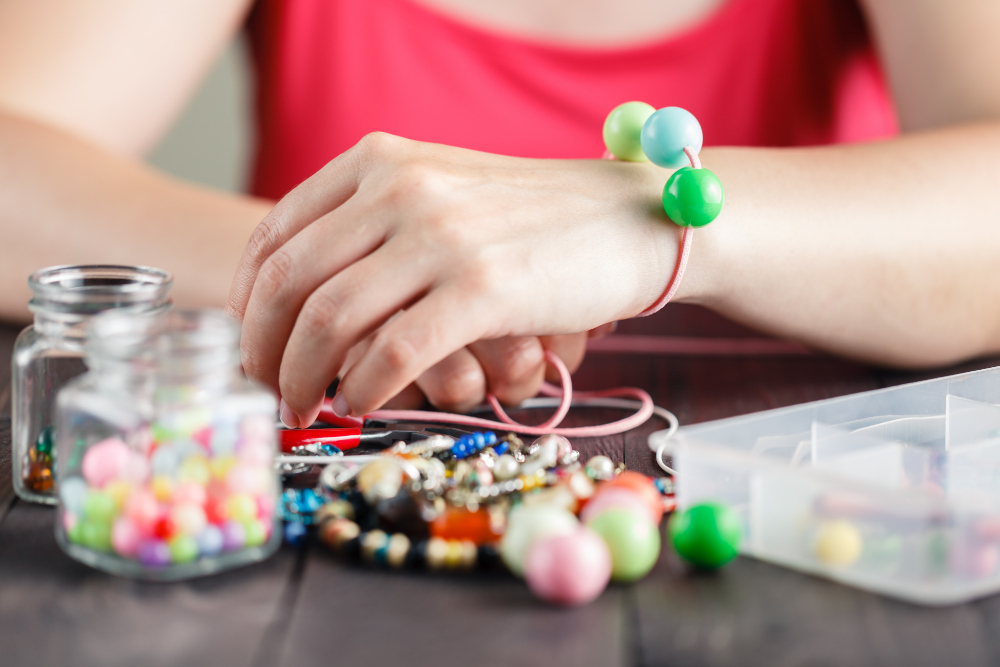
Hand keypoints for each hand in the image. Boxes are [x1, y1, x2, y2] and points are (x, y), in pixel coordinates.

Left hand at [227, 133, 680, 424]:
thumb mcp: (444, 191)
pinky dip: (363, 389)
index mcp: (379, 162)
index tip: (248, 342)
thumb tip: (308, 295)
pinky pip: (392, 352)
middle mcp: (398, 189)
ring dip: (301, 379)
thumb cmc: (535, 217)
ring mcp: (439, 237)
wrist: (629, 217)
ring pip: (328, 321)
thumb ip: (377, 222)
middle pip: (286, 281)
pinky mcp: (481, 289)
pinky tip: (361, 404)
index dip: (245, 300)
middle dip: (259, 349)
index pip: (275, 233)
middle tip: (264, 390)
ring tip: (304, 409)